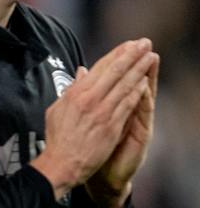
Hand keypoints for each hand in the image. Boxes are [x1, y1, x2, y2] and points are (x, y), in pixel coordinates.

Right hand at [30, 39, 155, 198]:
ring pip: (124, 85)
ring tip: (150, 57)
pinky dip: (137, 91)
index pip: (100, 68)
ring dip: (139, 69)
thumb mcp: (57, 110)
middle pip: (115, 72)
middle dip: (132, 55)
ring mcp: (101, 113)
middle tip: (145, 43)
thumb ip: (71, 89)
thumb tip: (82, 72)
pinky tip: (145, 81)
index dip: (116, 54)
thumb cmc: (57, 139)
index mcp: (75, 94)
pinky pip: (127, 104)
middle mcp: (89, 100)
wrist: (61, 164)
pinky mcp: (111, 126)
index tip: (128, 45)